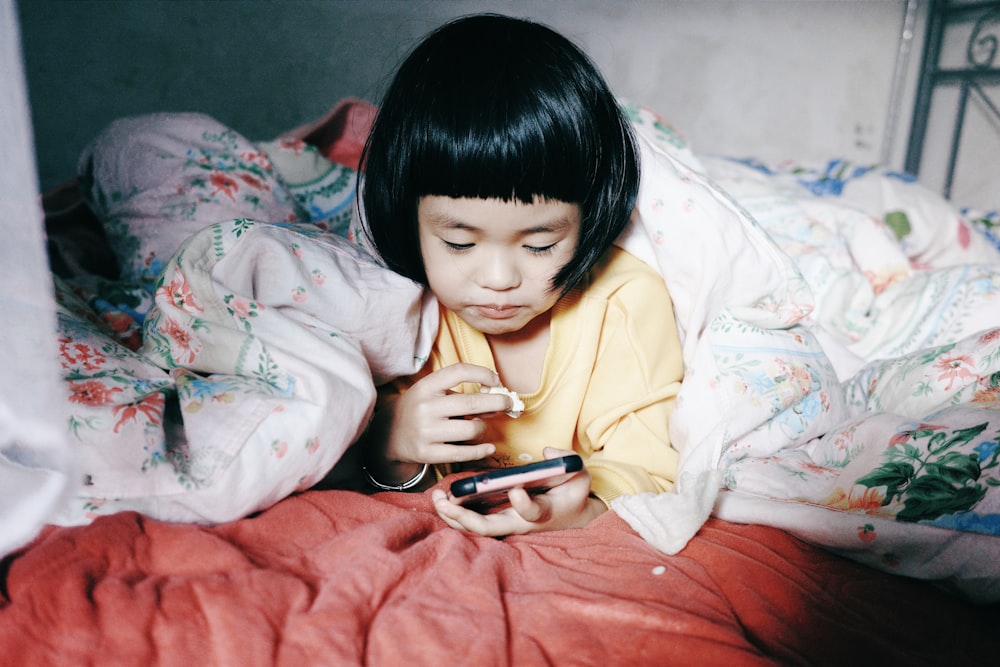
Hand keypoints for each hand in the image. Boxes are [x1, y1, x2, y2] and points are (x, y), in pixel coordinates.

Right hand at [367, 363, 513, 484]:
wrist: (388, 436)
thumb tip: (496, 400)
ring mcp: (425, 431)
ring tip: (480, 426)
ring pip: (470, 428)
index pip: (458, 372)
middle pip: (471, 403)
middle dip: (497, 402)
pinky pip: (462, 452)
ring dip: (483, 427)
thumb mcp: (431, 394)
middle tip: (508, 403)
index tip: (496, 380)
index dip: (482, 373)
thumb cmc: (419, 409)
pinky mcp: (427, 453)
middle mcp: (425, 407)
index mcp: (426, 386)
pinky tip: (489, 447)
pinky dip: (481, 450)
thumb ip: (458, 394)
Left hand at [432, 448, 607, 534]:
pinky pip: (473, 520)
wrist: (572, 516)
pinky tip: (442, 498)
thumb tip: (546, 453)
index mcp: (543, 513)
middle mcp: (520, 522)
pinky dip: (455, 512)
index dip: (524, 505)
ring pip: (475, 527)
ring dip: (453, 515)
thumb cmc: (573, 495)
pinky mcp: (499, 519)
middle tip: (443, 501)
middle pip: (488, 528)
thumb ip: (566, 462)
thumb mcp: (580, 476)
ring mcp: (507, 523)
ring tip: (436, 497)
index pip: (531, 513)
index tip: (517, 490)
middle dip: (463, 517)